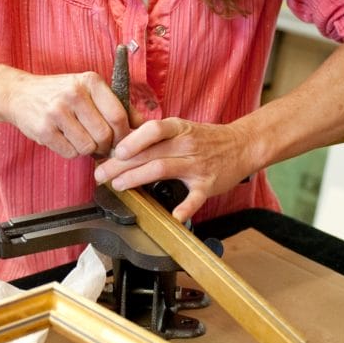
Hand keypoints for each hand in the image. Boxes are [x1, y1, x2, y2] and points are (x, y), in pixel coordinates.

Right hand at [5, 70, 134, 158]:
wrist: (20, 94)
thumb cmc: (61, 93)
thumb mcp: (89, 89)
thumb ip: (116, 104)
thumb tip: (143, 124)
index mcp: (90, 81)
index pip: (118, 115)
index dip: (124, 133)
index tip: (122, 139)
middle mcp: (74, 94)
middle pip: (105, 135)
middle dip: (106, 146)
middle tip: (102, 145)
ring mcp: (57, 112)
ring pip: (88, 147)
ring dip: (88, 150)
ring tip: (81, 139)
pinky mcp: (43, 130)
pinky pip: (70, 153)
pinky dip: (72, 152)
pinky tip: (66, 140)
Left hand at [93, 117, 251, 221]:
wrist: (242, 145)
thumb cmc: (206, 138)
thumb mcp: (182, 127)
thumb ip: (156, 135)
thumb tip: (122, 143)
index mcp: (179, 128)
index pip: (153, 129)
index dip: (132, 140)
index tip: (115, 151)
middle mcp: (187, 144)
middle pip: (150, 153)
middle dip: (121, 165)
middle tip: (101, 174)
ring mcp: (197, 165)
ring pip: (163, 169)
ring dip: (137, 178)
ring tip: (119, 186)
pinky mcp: (208, 184)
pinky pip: (194, 197)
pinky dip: (184, 207)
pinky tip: (173, 215)